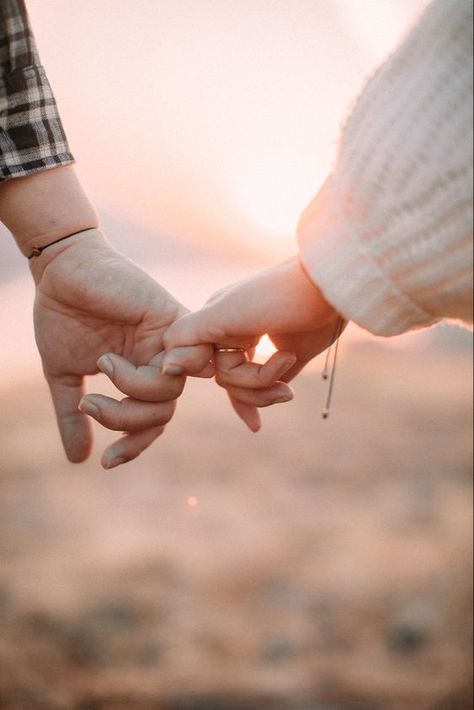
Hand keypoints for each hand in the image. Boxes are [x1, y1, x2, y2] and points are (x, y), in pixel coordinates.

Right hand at [31, 229, 211, 467]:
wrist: (59, 272)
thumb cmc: (61, 316)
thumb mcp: (64, 375)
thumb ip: (73, 416)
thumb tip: (79, 460)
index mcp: (137, 375)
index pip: (150, 421)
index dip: (133, 446)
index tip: (106, 462)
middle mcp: (157, 361)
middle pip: (163, 412)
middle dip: (126, 420)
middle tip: (90, 404)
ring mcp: (168, 341)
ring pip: (173, 390)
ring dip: (134, 390)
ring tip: (104, 363)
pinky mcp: (173, 317)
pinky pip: (192, 354)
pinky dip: (176, 367)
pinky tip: (145, 364)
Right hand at [162, 256, 344, 429]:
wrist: (330, 287)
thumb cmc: (277, 295)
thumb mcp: (225, 313)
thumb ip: (189, 335)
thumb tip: (165, 368)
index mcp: (212, 319)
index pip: (192, 360)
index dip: (202, 369)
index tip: (214, 367)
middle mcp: (231, 334)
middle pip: (224, 380)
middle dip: (251, 382)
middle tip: (282, 366)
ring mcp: (258, 347)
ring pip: (243, 388)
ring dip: (266, 389)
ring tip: (289, 380)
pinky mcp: (284, 359)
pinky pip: (264, 389)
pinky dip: (262, 402)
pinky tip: (256, 426)